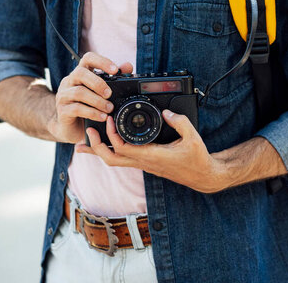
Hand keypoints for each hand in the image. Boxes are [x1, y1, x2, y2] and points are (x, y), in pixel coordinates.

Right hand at [48, 52, 132, 143]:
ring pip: (79, 92)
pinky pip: (76, 109)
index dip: (101, 61)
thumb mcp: (101, 94)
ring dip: (97, 101)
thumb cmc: (88, 107)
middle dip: (98, 83)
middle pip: (80, 73)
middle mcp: (70, 81)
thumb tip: (128, 66)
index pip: (88, 58)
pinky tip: (102, 117)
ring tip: (109, 108)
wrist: (71, 129)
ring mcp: (63, 95)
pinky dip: (92, 112)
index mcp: (81, 74)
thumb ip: (114, 79)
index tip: (115, 70)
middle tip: (109, 94)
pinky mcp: (62, 110)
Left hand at [75, 109, 226, 192]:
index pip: (123, 148)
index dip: (112, 135)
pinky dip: (110, 152)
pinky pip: (122, 159)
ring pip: (114, 161)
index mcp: (152, 156)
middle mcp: (144, 162)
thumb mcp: (193, 137)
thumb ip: (179, 121)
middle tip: (89, 130)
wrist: (202, 176)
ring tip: (84, 143)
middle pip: (111, 159)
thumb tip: (166, 111)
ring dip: (98, 152)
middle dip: (96, 147)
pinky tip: (104, 146)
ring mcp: (143, 164)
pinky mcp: (145, 163)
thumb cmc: (197, 159)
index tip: (109, 119)